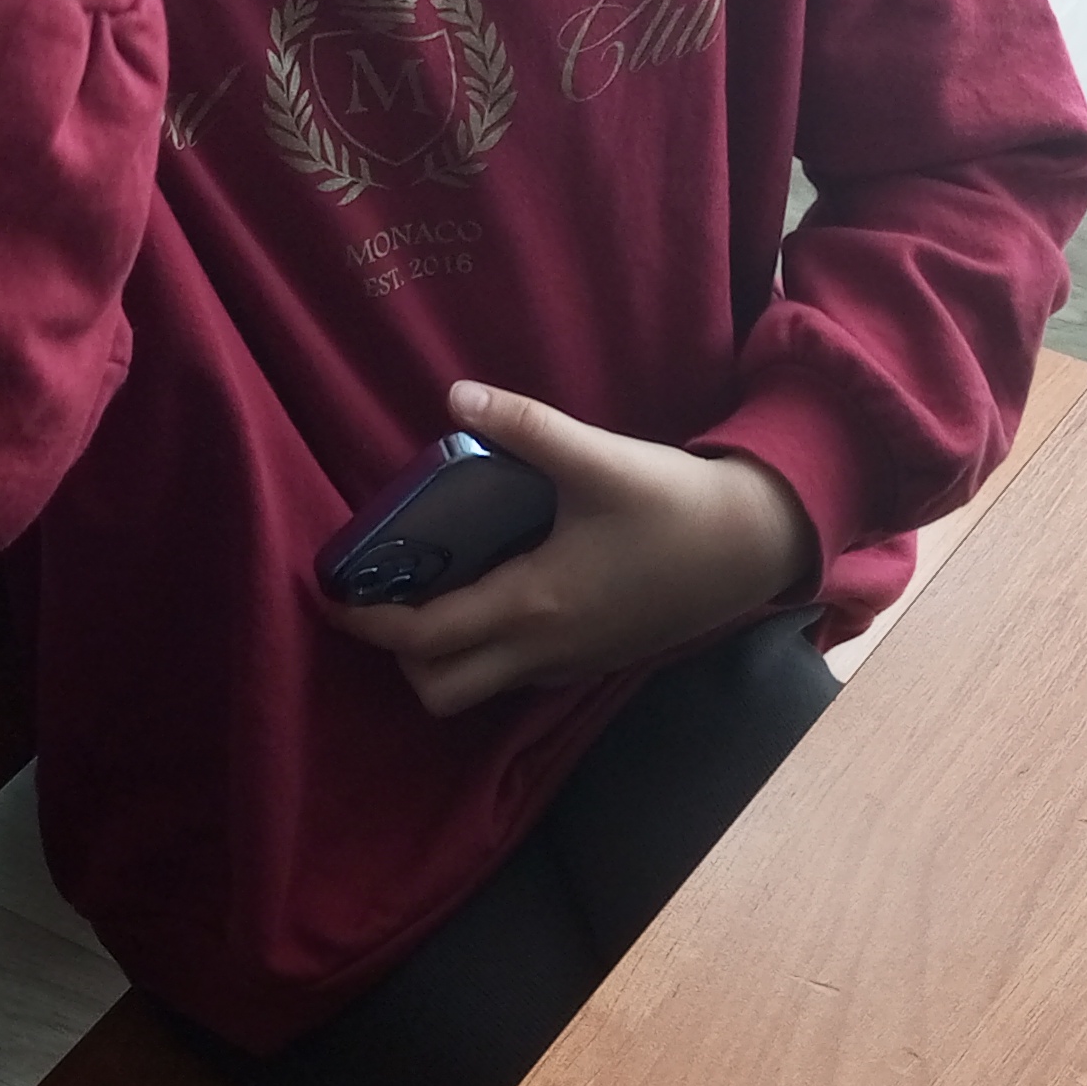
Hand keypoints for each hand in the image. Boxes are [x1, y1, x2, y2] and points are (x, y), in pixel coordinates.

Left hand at [321, 381, 819, 716]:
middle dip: (400, 659)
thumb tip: (456, 394)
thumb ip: (524, 425)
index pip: (424, 638)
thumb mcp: (598, 458)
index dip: (365, 624)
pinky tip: (495, 591)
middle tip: (387, 598)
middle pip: (440, 691)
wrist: (757, 545)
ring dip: (443, 659)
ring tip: (434, 591)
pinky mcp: (594, 660)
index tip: (329, 596)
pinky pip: (518, 675)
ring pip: (479, 690)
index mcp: (534, 604)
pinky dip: (488, 652)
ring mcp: (571, 664)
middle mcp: (545, 649)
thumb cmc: (678, 504)